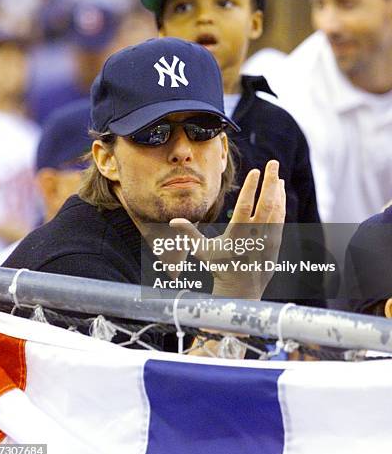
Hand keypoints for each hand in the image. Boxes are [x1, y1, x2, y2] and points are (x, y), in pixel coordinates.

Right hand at [170, 160, 285, 298]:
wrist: (242, 290)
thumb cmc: (220, 267)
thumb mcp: (203, 251)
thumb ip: (190, 234)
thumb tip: (173, 221)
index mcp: (238, 236)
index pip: (247, 208)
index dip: (251, 188)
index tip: (255, 171)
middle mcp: (256, 236)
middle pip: (266, 204)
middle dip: (270, 182)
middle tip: (273, 163)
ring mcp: (268, 239)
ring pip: (276, 210)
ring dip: (277, 190)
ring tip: (276, 173)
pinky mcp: (276, 243)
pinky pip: (280, 218)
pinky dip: (281, 202)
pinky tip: (279, 191)